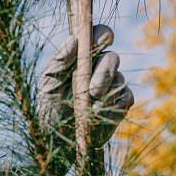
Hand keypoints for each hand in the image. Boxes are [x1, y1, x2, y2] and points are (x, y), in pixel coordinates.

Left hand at [37, 24, 134, 144]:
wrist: (58, 140)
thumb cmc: (49, 108)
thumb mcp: (48, 83)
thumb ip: (61, 60)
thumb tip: (75, 39)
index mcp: (81, 58)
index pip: (97, 37)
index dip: (102, 35)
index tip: (102, 41)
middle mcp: (99, 68)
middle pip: (112, 57)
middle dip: (104, 72)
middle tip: (92, 91)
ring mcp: (112, 85)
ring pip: (120, 78)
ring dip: (105, 91)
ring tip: (89, 107)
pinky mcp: (121, 104)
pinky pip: (126, 97)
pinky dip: (115, 104)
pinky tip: (100, 113)